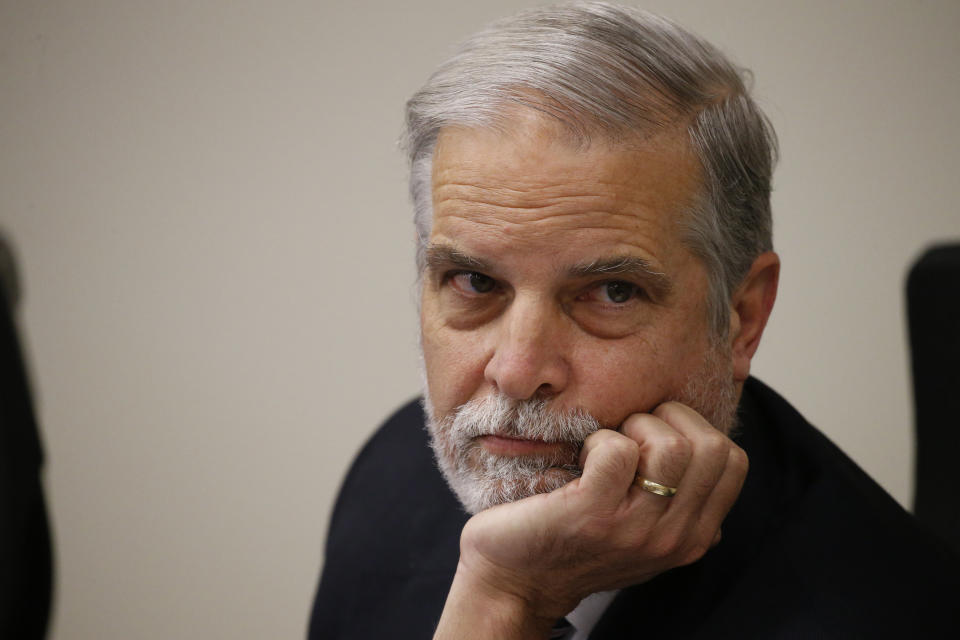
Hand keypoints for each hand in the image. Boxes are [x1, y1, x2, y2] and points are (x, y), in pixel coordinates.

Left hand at [433, 402, 747, 638]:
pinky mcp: (593, 515)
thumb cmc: (574, 542)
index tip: (656, 435)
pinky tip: (580, 459)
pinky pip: (618, 451)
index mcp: (693, 536)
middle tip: (631, 435)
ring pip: (671, 446)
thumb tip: (703, 447)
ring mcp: (636, 530)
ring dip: (634, 427)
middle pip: (711, 447)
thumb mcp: (644, 530)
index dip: (696, 428)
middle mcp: (674, 538)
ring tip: (605, 448)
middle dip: (669, 420)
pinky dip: (598, 439)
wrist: (514, 583)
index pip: (734, 461)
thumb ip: (678, 500)